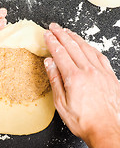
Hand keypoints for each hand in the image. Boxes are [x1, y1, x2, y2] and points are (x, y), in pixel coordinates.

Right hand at [44, 23, 119, 146]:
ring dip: (75, 37)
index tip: (47, 34)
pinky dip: (91, 47)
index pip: (60, 53)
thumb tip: (49, 63)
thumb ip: (55, 80)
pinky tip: (86, 45)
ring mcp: (101, 72)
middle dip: (61, 34)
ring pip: (86, 48)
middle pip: (72, 46)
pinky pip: (100, 56)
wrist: (107, 130)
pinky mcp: (110, 76)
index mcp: (75, 77)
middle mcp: (89, 71)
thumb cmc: (84, 120)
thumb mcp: (61, 103)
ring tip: (67, 31)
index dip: (52, 42)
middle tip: (54, 26)